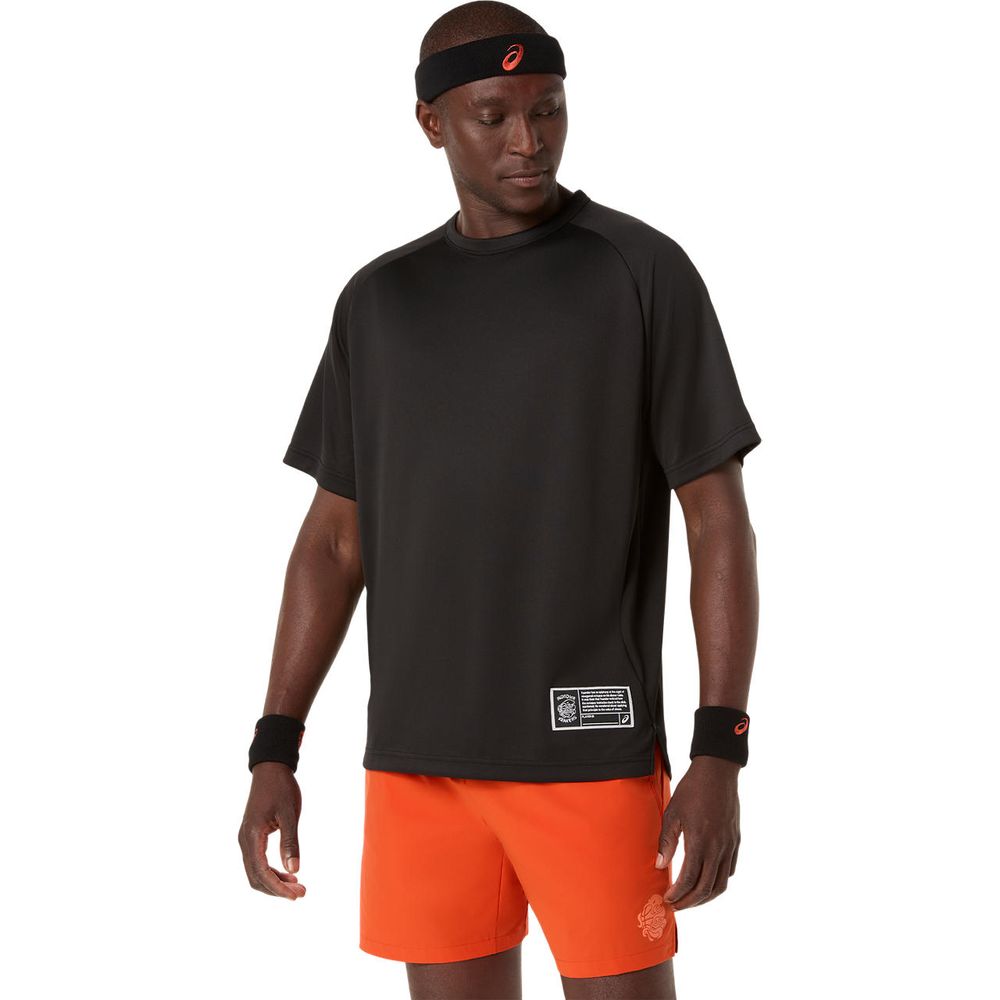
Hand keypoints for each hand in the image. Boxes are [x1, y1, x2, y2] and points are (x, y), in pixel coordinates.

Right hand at [238, 762, 306, 898]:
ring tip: (297, 887)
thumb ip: (290, 842)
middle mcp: (245, 840)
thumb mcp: (290, 814)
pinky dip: (271, 872)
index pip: (261, 871)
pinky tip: (288, 873)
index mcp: (252, 835)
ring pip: (255, 872)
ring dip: (274, 882)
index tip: (295, 895)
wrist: (270, 769)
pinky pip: (257, 862)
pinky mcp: (251, 836)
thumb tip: (295, 870)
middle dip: (276, 889)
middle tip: (300, 893)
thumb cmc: (281, 788)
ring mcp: (246, 839)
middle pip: (255, 877)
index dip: (277, 887)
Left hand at [655, 755, 740, 909]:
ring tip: (691, 900)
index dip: (678, 894)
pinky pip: (730, 870)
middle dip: (690, 902)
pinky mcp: (736, 841)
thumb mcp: (672, 813)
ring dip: (705, 897)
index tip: (667, 900)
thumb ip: (666, 842)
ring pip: (721, 884)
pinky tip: (707, 881)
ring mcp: (730, 846)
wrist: (717, 772)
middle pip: (706, 888)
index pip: (690, 880)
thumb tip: (660, 866)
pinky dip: (718, 882)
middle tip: (676, 906)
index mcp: (700, 842)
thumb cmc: (692, 790)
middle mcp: (718, 848)